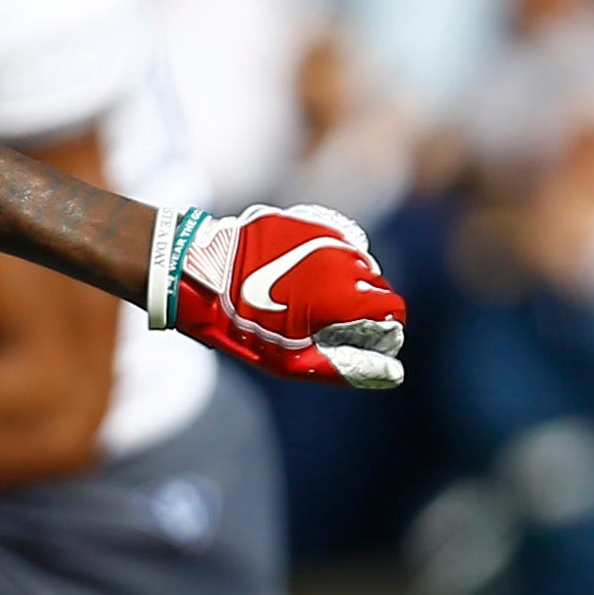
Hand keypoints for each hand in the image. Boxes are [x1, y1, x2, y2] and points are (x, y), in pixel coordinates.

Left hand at [149, 204, 404, 389]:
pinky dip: (325, 263)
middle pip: (377, 286)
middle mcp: (345, 258)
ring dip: (344, 284)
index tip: (359, 344)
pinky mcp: (310, 221)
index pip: (394, 310)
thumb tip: (392, 374)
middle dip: (362, 308)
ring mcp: (327, 235)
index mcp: (346, 294)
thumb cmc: (242, 324)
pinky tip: (295, 278)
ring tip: (304, 302)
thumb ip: (346, 366)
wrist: (199, 274)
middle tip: (323, 327)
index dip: (384, 332)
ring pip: (357, 263)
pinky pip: (334, 244)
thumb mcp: (291, 360)